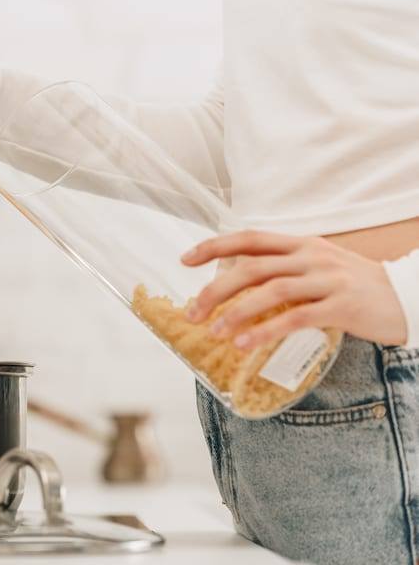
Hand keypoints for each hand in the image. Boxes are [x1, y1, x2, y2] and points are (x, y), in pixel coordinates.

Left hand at [182, 230, 406, 348]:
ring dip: (235, 312)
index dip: (214, 246)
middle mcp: (311, 256)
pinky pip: (295, 317)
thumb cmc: (354, 287)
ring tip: (213, 331)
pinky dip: (265, 331)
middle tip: (191, 313)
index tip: (185, 260)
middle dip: (214, 289)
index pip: (249, 238)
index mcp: (301, 244)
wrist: (409, 297)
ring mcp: (327, 279)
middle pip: (252, 267)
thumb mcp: (318, 267)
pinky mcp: (342, 306)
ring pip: (270, 291)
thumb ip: (283, 270)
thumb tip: (235, 282)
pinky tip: (244, 344)